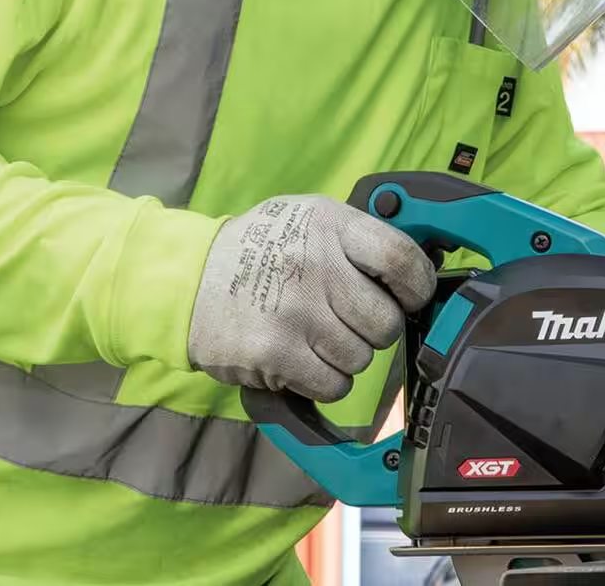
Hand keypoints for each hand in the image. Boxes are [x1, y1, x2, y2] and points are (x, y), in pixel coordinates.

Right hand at [187, 195, 435, 400]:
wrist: (185, 282)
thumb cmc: (260, 251)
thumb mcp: (308, 218)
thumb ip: (358, 237)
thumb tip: (419, 271)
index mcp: (328, 223)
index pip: (401, 258)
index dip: (416, 286)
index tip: (409, 297)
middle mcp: (313, 264)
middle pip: (386, 321)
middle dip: (375, 329)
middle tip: (348, 320)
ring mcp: (294, 311)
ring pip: (361, 358)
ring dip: (346, 356)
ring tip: (314, 334)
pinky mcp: (275, 353)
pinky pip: (333, 385)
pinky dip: (324, 381)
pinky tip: (302, 358)